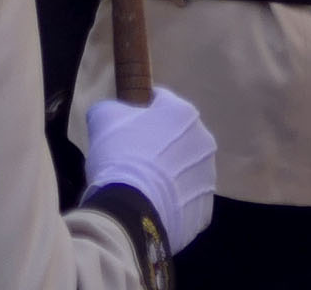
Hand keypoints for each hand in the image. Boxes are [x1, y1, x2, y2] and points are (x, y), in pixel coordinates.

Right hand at [83, 86, 218, 247]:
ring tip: (142, 185)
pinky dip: (171, 201)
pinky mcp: (204, 209)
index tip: (124, 125)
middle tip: (132, 156)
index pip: (160, 101)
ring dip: (167, 172)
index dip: (139, 110)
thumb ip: (112, 107)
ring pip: (183, 169)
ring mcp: (207, 178)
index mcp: (183, 112)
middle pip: (176, 136)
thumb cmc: (120, 154)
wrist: (131, 208)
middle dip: (158, 143)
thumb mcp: (103, 117)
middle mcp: (204, 142)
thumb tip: (115, 114)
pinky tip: (152, 204)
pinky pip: (184, 199)